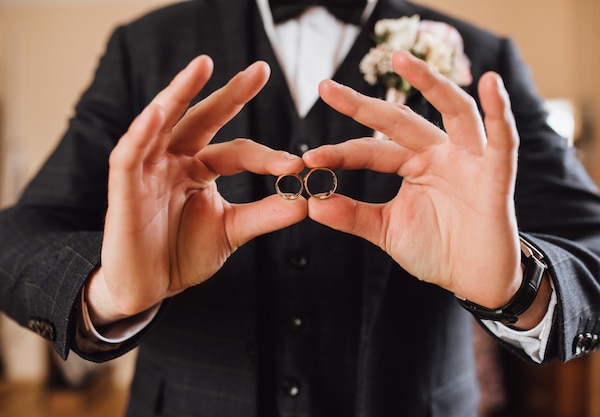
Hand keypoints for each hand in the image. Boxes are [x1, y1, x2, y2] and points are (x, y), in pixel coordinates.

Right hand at [88, 56, 306, 324]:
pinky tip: (158, 111)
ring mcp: (148, 169)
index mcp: (200, 169)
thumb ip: (264, 215)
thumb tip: (306, 201)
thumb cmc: (183, 254)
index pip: (238, 151)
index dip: (267, 156)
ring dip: (180, 93)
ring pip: (163, 123)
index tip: (298, 164)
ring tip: (202, 66)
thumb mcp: (231, 231)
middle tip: (260, 69)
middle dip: (229, 94)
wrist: (149, 288)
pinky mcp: (123, 187)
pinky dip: (142, 132)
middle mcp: (175, 160)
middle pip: (202, 119)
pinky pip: (130, 154)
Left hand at [304, 51, 522, 309]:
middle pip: (400, 119)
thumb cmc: (436, 248)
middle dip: (363, 103)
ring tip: (401, 59)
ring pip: (453, 111)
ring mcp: (468, 160)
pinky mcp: (496, 175)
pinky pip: (501, 141)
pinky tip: (491, 85)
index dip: (340, 153)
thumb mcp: (387, 230)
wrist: (473, 278)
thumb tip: (312, 204)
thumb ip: (353, 216)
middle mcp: (438, 153)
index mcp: (412, 164)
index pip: (371, 150)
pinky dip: (500, 114)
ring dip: (430, 83)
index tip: (307, 159)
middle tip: (325, 87)